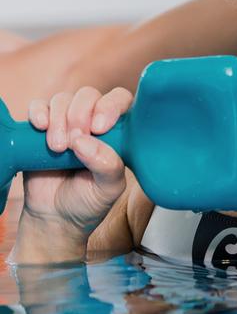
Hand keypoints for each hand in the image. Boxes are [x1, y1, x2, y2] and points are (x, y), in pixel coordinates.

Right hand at [22, 87, 130, 237]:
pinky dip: (38, 112)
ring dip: (59, 119)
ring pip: (64, 99)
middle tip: (73, 143)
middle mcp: (93, 121)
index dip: (111, 106)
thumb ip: (107, 165)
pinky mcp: (42, 128)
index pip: (121, 100)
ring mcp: (66, 122)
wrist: (55, 217)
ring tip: (58, 148)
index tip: (99, 127)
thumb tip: (84, 141)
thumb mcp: (109, 188)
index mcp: (117, 130)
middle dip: (80, 114)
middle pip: (89, 95)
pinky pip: (38, 106)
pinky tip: (40, 127)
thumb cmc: (89, 200)